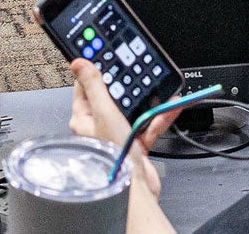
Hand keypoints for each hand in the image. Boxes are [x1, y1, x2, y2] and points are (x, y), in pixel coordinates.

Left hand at [67, 59, 176, 197]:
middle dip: (130, 87)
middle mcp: (98, 127)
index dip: (97, 72)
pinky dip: (159, 117)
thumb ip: (94, 86)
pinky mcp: (135, 144)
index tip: (107, 58)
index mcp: (83, 119)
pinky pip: (149, 124)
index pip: (86, 87)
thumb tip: (79, 63)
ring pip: (134, 110)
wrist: (135, 190)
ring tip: (161, 93)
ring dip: (149, 103)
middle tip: (139, 75)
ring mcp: (118, 135)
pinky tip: (169, 108)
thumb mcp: (104, 112)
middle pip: (114, 97)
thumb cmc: (113, 158)